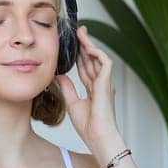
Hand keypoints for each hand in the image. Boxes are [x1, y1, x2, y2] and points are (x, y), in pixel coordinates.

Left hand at [55, 24, 119, 151]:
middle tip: (78, 31)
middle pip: (92, 60)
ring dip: (90, 44)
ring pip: (98, 57)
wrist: (98, 136)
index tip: (73, 46)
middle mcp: (101, 84)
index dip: (80, 56)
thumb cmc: (89, 126)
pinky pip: (105, 62)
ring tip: (81, 32)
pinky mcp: (107, 83)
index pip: (86, 68)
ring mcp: (105, 83)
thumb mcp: (72, 103)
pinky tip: (88, 46)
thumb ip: (67, 88)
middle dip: (85, 45)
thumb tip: (59, 76)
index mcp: (94, 90)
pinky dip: (97, 53)